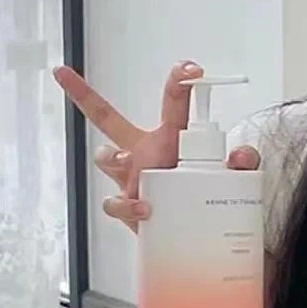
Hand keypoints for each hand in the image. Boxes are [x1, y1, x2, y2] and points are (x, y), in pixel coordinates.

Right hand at [54, 61, 260, 233]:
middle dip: (84, 95)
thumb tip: (241, 155)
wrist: (202, 239)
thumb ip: (242, 164)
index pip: (173, 101)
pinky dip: (129, 205)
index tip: (191, 68)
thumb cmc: (210, 196)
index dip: (178, 81)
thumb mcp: (234, 178)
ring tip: (129, 163)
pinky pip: (116, 202)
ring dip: (111, 157)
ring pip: (105, 158)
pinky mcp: (127, 207)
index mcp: (171, 135)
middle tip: (64, 74)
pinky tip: (146, 209)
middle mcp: (144, 151)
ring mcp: (131, 178)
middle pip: (107, 119)